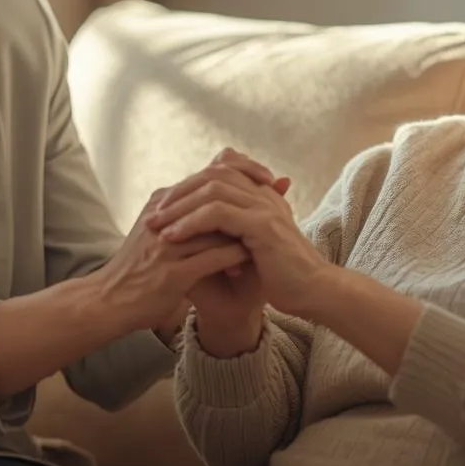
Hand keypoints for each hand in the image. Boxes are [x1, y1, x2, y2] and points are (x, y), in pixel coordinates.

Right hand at [89, 188, 251, 333]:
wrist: (107, 303)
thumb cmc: (137, 269)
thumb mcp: (155, 232)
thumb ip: (181, 214)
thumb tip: (209, 197)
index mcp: (161, 202)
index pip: (206, 177)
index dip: (240, 173)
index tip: (267, 177)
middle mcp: (164, 217)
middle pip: (214, 195)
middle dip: (249, 195)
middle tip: (278, 199)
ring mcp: (167, 245)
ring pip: (217, 226)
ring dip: (245, 229)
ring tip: (267, 234)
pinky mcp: (172, 272)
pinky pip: (213, 257)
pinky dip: (236, 256)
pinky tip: (252, 260)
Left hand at [150, 152, 330, 318]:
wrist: (311, 294)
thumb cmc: (278, 277)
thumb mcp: (247, 249)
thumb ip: (225, 233)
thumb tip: (186, 228)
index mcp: (261, 197)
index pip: (221, 171)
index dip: (189, 186)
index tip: (163, 207)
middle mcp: (263, 195)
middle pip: (213, 174)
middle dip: (179, 193)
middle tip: (153, 214)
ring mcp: (264, 207)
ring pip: (212, 190)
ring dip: (180, 206)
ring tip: (156, 225)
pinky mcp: (263, 225)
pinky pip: (219, 213)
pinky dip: (191, 223)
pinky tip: (173, 237)